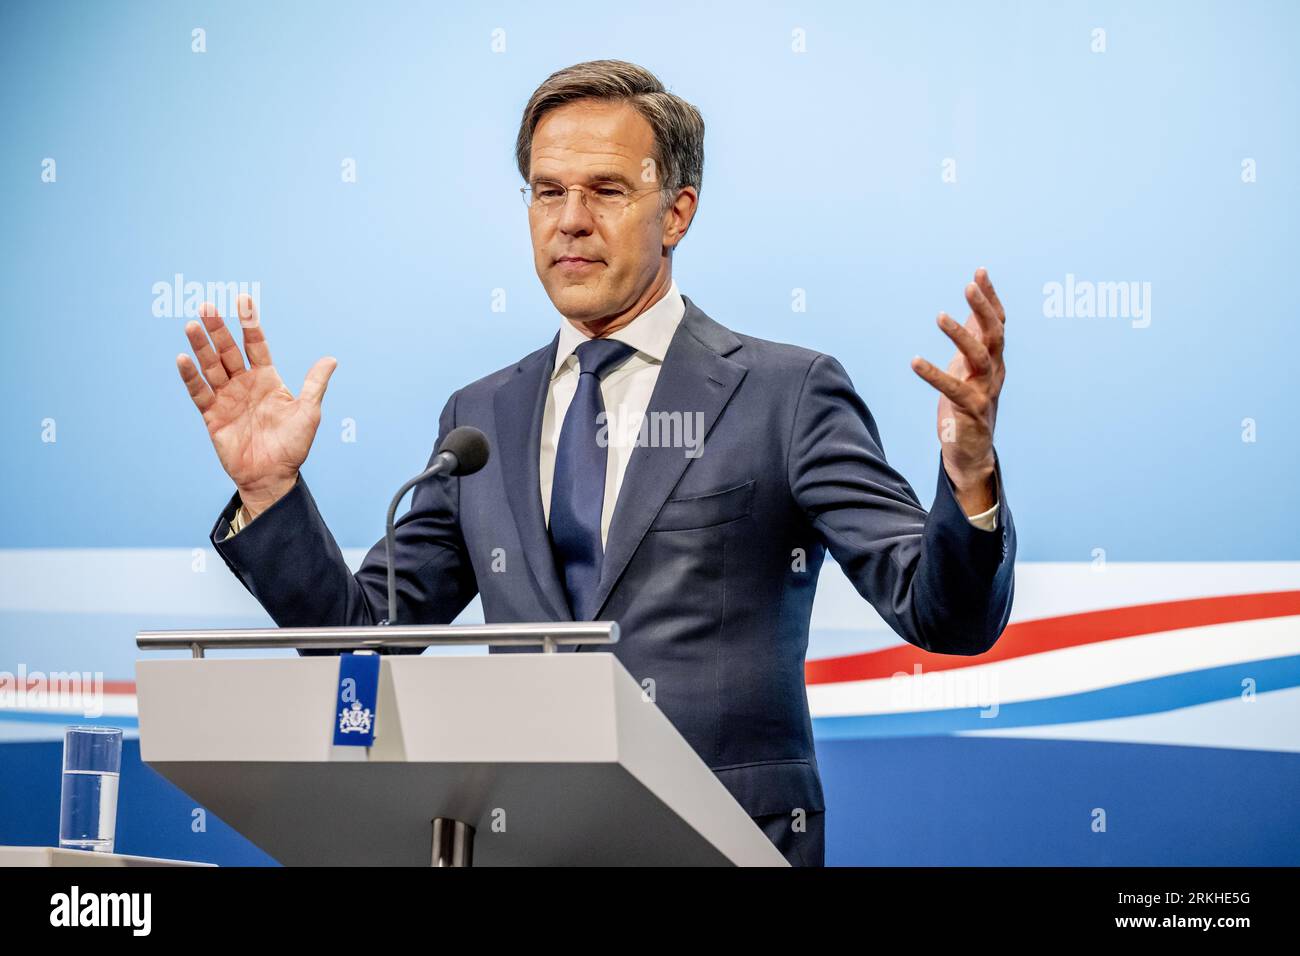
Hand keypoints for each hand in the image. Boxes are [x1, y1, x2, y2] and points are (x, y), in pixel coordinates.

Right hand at [175, 294, 336, 516]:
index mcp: (267, 379)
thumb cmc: (293, 445)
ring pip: (211, 367)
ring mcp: (227, 398)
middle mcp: (244, 384)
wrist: (273, 476)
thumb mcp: (308, 412)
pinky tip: (184, 359)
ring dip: (202, 347)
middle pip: (229, 351)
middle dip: (219, 329)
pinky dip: (191, 377)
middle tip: (207, 306)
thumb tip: (331, 359)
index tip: (243, 300)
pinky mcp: (212, 415)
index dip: (249, 323)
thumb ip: (314, 385)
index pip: (256, 345)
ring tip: (192, 325)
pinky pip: (199, 392)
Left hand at [910, 267, 1005, 513]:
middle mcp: (995, 372)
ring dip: (961, 335)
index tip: (980, 272)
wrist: (972, 451)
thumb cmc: (968, 405)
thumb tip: (970, 312)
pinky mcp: (971, 411)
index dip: (990, 298)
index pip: (998, 322)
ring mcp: (986, 391)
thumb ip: (972, 342)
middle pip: (995, 333)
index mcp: (994, 360)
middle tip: (969, 285)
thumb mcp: (969, 369)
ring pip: (980, 356)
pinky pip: (954, 389)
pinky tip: (915, 361)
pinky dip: (934, 374)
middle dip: (984, 307)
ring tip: (940, 315)